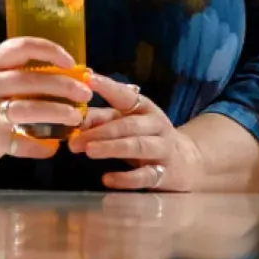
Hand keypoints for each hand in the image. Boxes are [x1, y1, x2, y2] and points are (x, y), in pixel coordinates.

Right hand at [0, 37, 92, 170]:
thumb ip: (24, 75)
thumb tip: (73, 76)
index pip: (22, 47)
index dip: (50, 51)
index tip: (72, 62)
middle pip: (30, 80)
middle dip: (63, 86)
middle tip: (85, 94)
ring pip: (27, 109)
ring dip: (57, 113)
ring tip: (76, 118)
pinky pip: (22, 141)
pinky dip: (41, 146)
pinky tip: (53, 147)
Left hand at [68, 74, 203, 191]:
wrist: (187, 161)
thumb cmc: (146, 136)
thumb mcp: (126, 122)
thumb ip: (100, 118)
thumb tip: (71, 114)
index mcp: (144, 107)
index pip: (125, 94)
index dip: (107, 86)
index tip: (87, 79)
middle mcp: (155, 125)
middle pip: (128, 125)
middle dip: (100, 131)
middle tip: (75, 139)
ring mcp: (162, 149)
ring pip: (137, 146)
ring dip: (112, 148)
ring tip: (89, 151)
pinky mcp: (166, 174)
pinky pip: (146, 176)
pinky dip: (126, 178)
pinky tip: (107, 179)